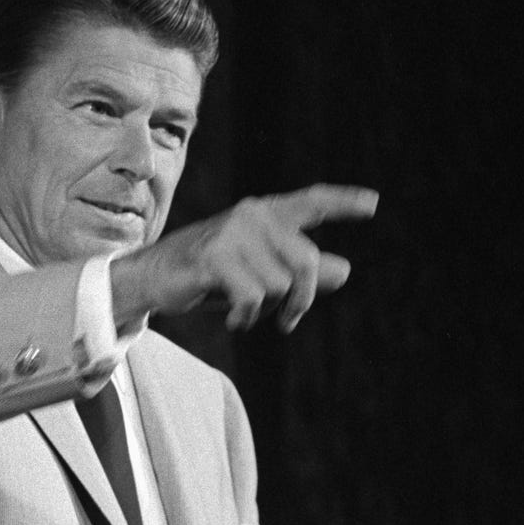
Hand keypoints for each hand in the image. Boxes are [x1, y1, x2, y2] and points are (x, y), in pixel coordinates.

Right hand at [110, 184, 378, 332]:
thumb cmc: (205, 277)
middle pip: (307, 263)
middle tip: (288, 321)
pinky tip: (232, 319)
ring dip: (265, 310)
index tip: (373, 204)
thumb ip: (299, 272)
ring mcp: (233, 233)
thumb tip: (345, 271)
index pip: (312, 203)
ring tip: (241, 311)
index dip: (344, 203)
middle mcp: (253, 216)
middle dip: (302, 300)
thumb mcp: (256, 275)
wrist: (150, 280)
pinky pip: (252, 297)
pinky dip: (245, 317)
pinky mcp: (215, 256)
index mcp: (265, 214)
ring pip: (279, 285)